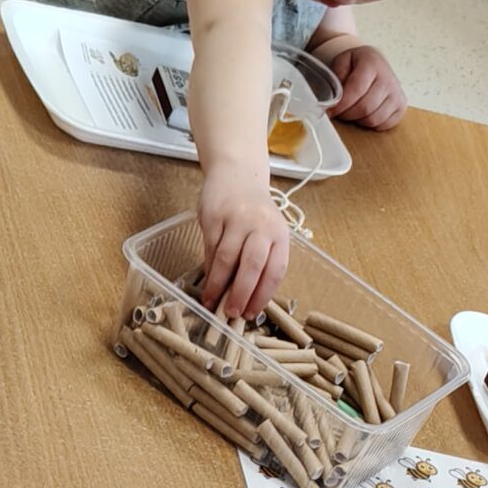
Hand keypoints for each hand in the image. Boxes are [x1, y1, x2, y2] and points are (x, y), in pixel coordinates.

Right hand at [197, 161, 289, 320]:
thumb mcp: (267, 232)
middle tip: (231, 312)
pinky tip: (207, 280)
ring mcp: (237, 218)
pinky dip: (208, 267)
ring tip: (212, 301)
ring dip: (218, 284)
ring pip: (227, 259)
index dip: (262, 296)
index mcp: (280, 234)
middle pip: (252, 266)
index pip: (275, 271)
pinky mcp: (214, 214)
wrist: (236, 174)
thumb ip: (262, 261)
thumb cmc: (254, 212)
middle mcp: (261, 225)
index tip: (250, 313)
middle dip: (241, 294)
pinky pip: (210, 247)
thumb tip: (246, 298)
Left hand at [321, 40, 405, 129]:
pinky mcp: (401, 107)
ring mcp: (397, 94)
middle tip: (339, 112)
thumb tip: (333, 99)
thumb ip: (336, 77)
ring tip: (351, 111)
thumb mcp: (342, 61)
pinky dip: (370, 124)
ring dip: (357, 120)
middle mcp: (388, 78)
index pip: (356, 89)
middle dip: (347, 114)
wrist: (375, 64)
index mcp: (372, 63)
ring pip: (373, 119)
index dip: (340, 104)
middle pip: (365, 108)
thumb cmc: (357, 65)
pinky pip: (383, 125)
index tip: (329, 111)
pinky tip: (364, 114)